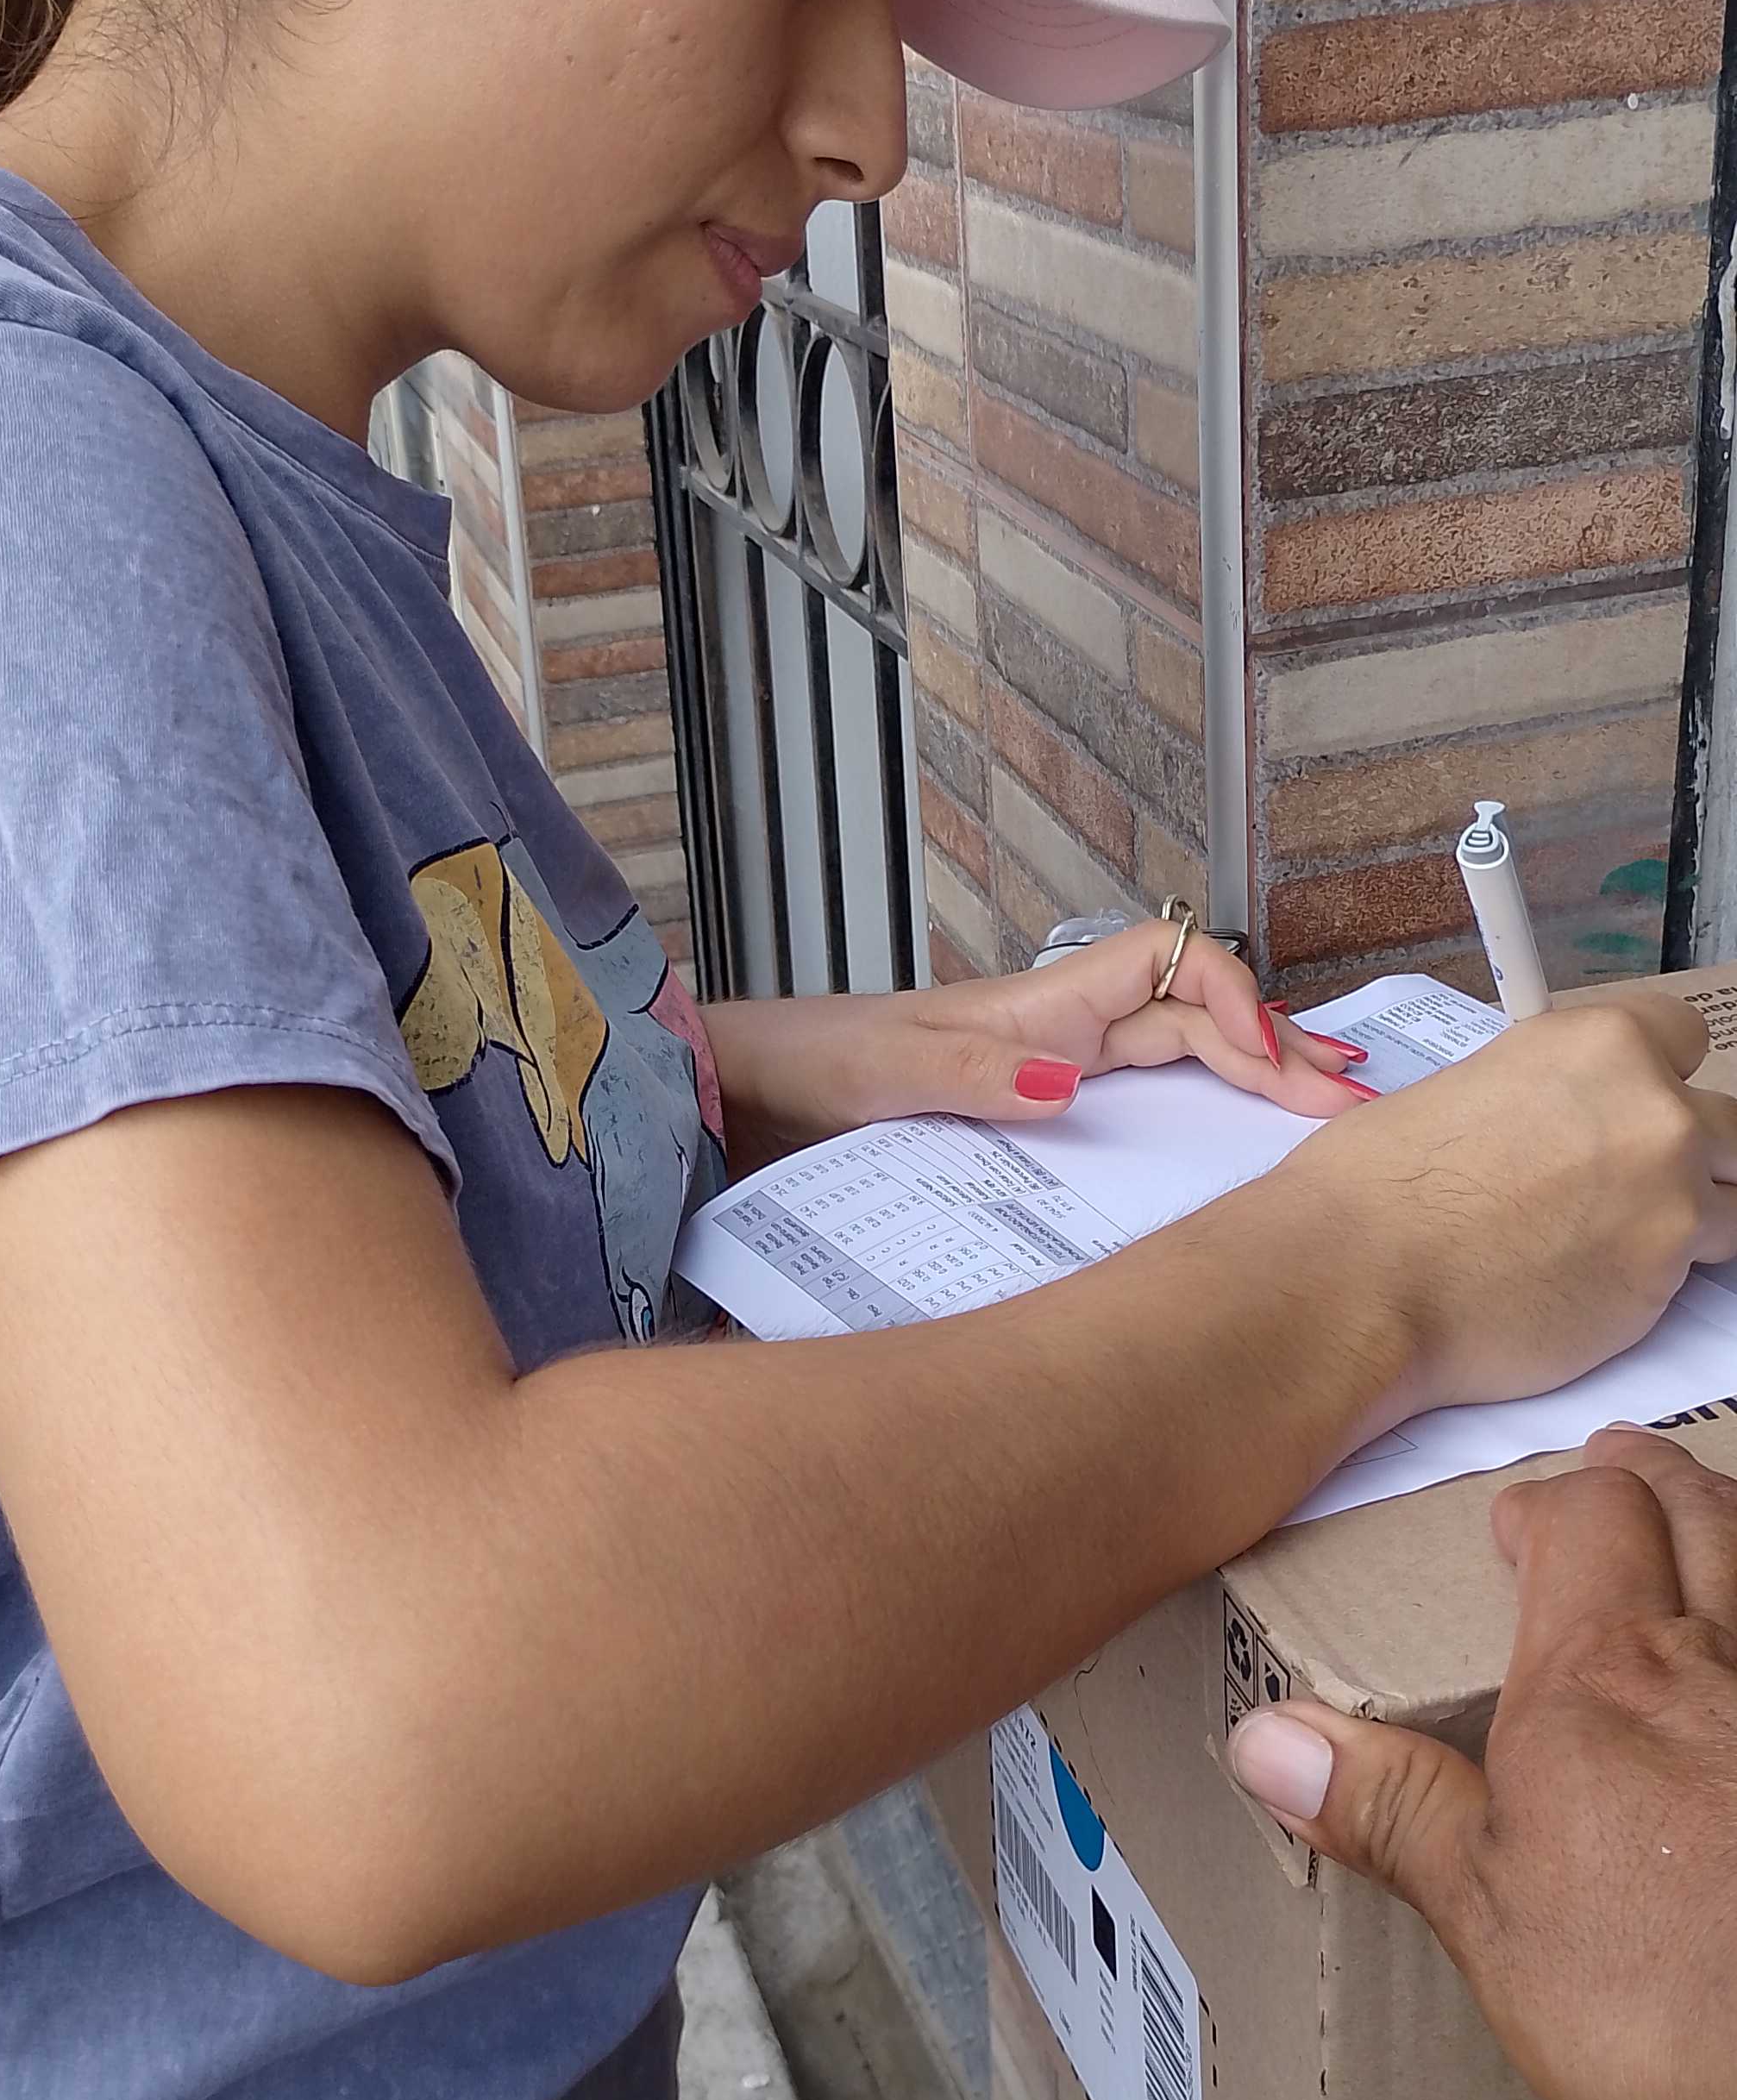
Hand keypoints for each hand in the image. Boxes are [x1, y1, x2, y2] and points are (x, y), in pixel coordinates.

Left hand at [703, 923, 1366, 1165]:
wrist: (746, 1088)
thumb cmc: (807, 1064)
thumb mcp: (880, 1073)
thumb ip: (967, 1074)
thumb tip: (1069, 1079)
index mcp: (1041, 1003)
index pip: (1171, 966)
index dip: (1235, 999)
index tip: (1270, 1061)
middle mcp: (1061, 1025)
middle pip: (1199, 1013)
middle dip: (1279, 1046)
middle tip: (1354, 1100)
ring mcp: (1055, 1061)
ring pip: (1183, 1051)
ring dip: (1257, 1071)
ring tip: (1330, 1105)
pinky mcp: (1038, 1103)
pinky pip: (1144, 1093)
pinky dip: (1205, 1104)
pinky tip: (1239, 1133)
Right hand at [1228, 1429, 1736, 2099]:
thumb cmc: (1666, 2009)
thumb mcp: (1489, 1919)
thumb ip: (1392, 1809)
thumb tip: (1263, 1738)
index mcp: (1606, 1684)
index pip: (1588, 1525)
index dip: (1552, 1506)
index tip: (1516, 1523)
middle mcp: (1723, 1667)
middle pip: (1704, 1516)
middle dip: (1659, 1481)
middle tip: (1625, 1464)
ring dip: (1730, 1529)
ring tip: (1703, 1530)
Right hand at [1266, 994, 1736, 1419]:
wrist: (1358, 1281)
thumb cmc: (1377, 1186)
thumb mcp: (1469, 1087)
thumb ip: (1549, 1098)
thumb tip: (1561, 1125)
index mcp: (1605, 1044)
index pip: (1686, 1041)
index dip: (1654, 1079)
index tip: (1626, 1108)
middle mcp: (1659, 1116)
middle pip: (1727, 1131)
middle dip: (1683, 1157)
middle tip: (1616, 1189)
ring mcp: (1673, 1208)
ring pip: (1724, 1212)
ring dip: (1675, 1225)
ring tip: (1592, 1247)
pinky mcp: (1662, 1292)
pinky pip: (1681, 1281)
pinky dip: (1640, 1284)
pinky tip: (1569, 1288)